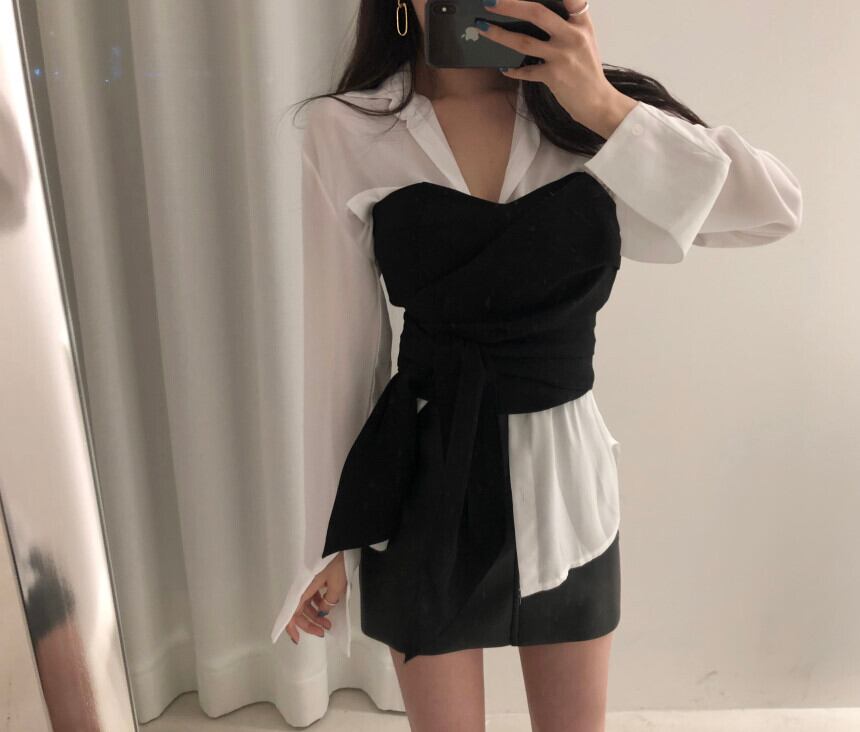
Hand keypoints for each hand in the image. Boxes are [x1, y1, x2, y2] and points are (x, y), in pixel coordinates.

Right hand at [283, 552, 345, 644]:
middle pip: (300, 611)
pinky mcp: (315, 579)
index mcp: (304, 589)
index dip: (292, 627)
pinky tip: (328, 608)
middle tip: (322, 632)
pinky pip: (313, 596)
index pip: (292, 612)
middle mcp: (303, 587)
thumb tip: (322, 611)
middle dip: (309, 624)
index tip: (297, 639)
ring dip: (316, 616)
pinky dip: (319, 605)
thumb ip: (329, 601)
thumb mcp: (337, 585)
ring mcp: (309, 583)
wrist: (340, 542)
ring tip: (328, 624)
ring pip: (307, 604)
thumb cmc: (338, 562)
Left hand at [475, 0, 637, 137]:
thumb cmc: (587, 70)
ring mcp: (562, 56)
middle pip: (537, 13)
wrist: (597, 102)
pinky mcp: (553, 76)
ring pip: (524, 41)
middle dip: (510, 5)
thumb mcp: (584, 41)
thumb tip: (535, 15)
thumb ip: (567, 25)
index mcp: (581, 24)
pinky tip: (503, 68)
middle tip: (489, 2)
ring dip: (499, 34)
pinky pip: (526, 71)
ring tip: (483, 28)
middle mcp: (572, 36)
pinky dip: (513, 70)